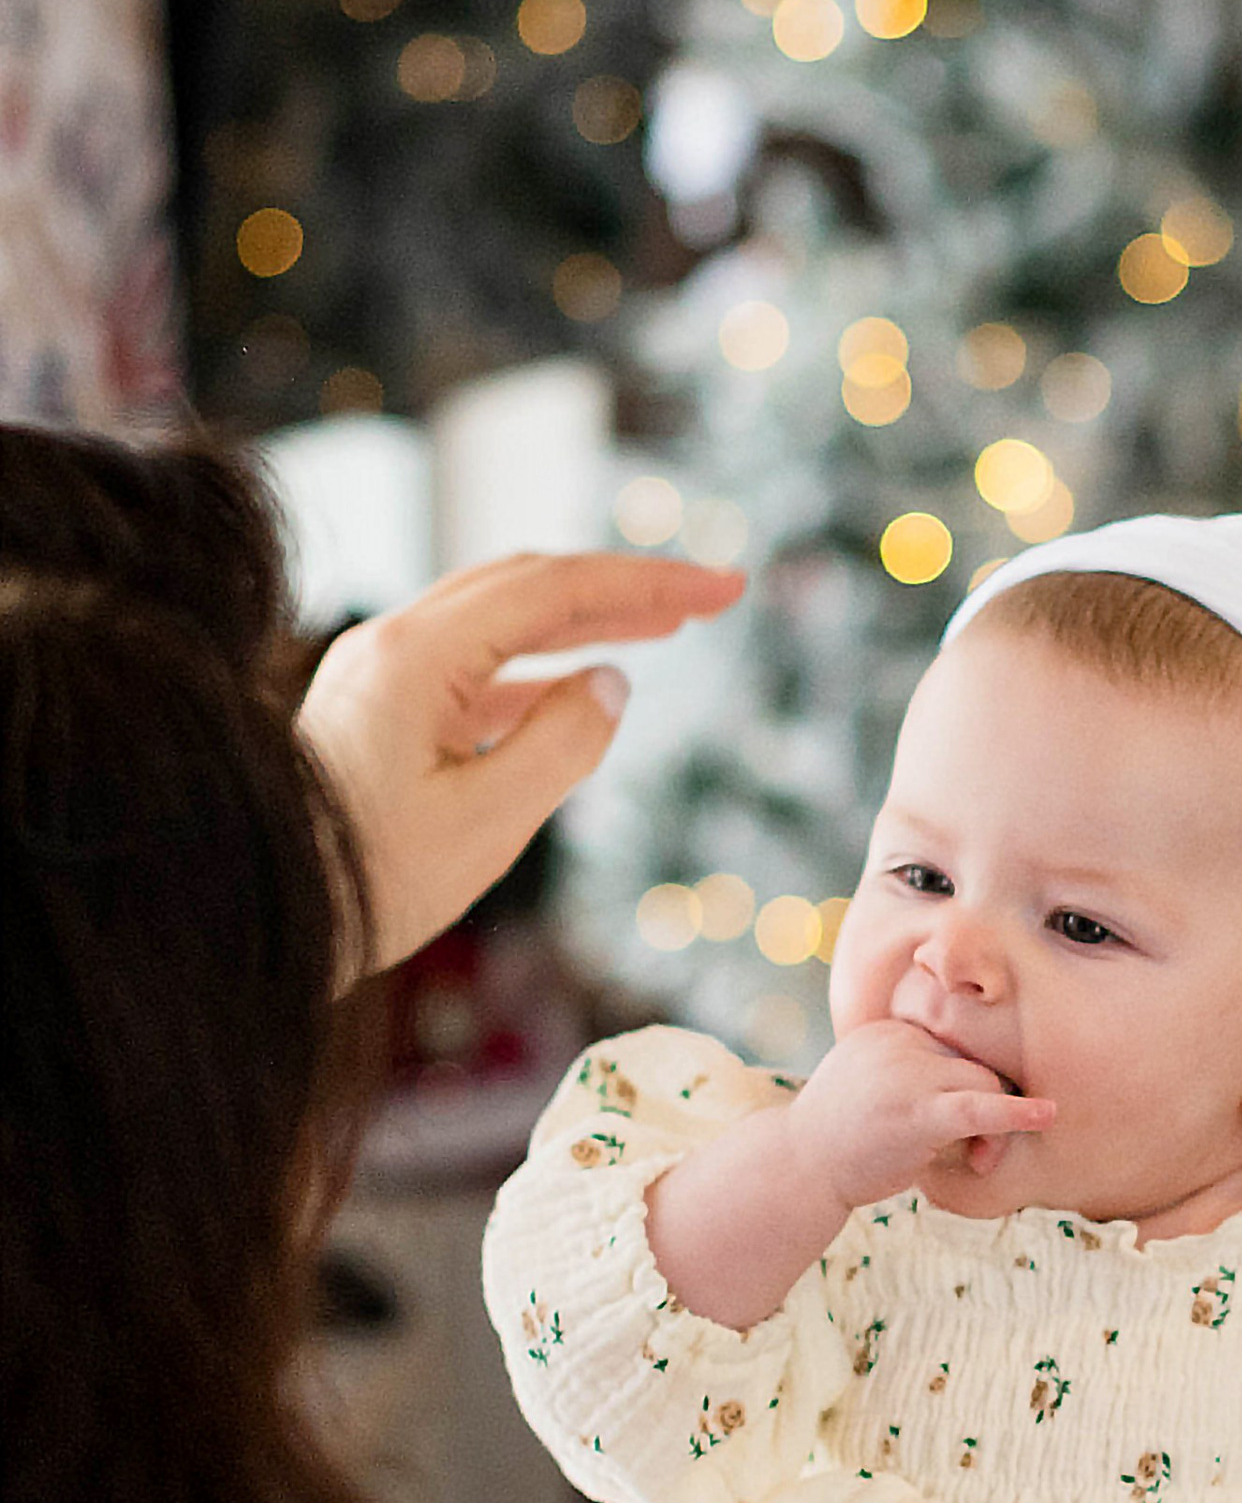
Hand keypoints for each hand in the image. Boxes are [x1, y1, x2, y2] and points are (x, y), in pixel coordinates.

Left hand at [299, 549, 742, 972]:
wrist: (257, 916)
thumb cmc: (367, 882)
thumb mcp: (489, 822)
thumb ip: (564, 744)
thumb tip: (610, 684)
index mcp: (416, 658)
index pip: (555, 590)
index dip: (648, 586)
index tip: (722, 591)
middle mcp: (391, 646)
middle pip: (527, 586)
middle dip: (623, 588)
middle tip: (709, 600)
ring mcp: (378, 674)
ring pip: (499, 621)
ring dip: (583, 622)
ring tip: (660, 632)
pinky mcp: (375, 711)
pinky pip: (471, 668)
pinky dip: (535, 669)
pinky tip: (580, 686)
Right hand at [786, 1016, 1054, 1202]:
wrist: (797, 1169)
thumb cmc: (841, 1137)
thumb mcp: (874, 1086)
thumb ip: (915, 1071)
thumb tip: (980, 1077)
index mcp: (890, 1030)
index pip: (955, 1046)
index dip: (970, 1088)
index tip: (965, 1127)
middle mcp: (899, 1041)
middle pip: (974, 1064)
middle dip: (987, 1108)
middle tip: (980, 1155)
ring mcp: (906, 1074)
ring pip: (984, 1085)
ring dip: (994, 1128)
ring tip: (978, 1161)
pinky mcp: (916, 1112)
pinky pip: (979, 1108)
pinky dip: (1016, 1113)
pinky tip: (1045, 1115)